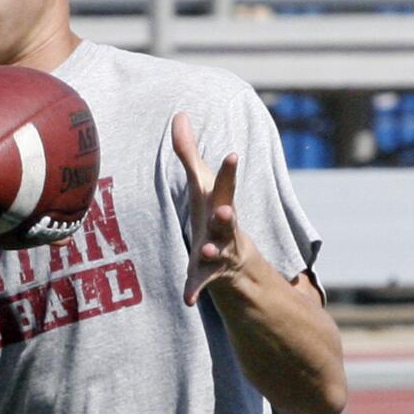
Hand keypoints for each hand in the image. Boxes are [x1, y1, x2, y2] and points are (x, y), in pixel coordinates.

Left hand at [171, 112, 245, 306]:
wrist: (234, 259)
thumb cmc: (212, 211)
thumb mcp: (200, 182)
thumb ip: (188, 151)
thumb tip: (180, 113)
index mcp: (220, 203)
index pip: (226, 185)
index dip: (230, 171)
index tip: (233, 154)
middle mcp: (223, 227)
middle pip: (227, 220)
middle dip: (227, 215)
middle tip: (226, 210)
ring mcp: (219, 251)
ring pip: (217, 251)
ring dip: (212, 251)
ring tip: (206, 251)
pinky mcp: (208, 273)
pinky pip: (201, 282)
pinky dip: (194, 289)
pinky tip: (187, 300)